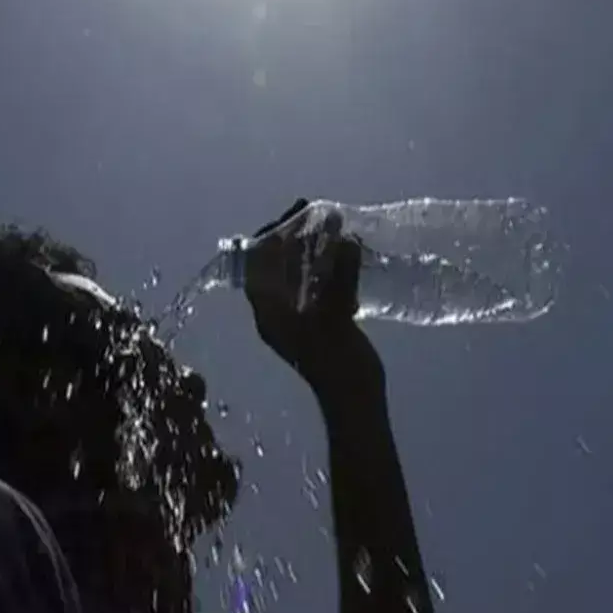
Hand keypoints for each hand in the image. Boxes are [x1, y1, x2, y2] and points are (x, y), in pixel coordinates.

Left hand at [243, 199, 384, 398]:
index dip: (271, 235)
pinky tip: (348, 252)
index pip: (256, 263)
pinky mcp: (321, 321)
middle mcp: (277, 311)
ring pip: (298, 272)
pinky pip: (317, 283)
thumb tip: (345, 240)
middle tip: (317, 213)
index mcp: (268, 311)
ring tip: (335, 225)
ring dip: (314, 248)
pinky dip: (328, 265)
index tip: (294, 215)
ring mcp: (299, 316)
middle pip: (276, 264)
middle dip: (295, 237)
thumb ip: (339, 276)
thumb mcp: (335, 315)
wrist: (355, 400)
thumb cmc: (337, 361)